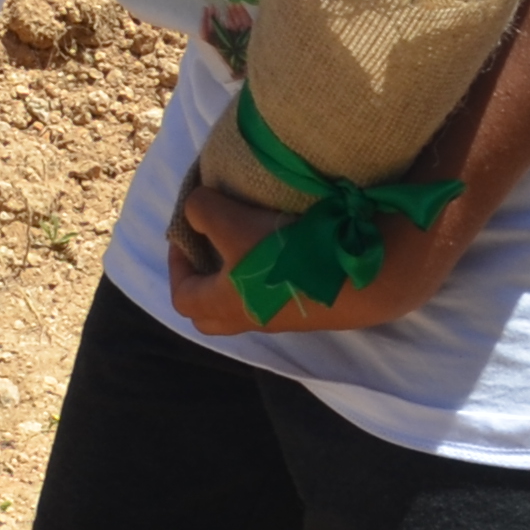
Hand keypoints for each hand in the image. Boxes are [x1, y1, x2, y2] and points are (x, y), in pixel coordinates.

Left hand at [161, 178, 457, 337]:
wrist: (354, 276)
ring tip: (250, 240)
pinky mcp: (313, 309)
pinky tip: (286, 247)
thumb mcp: (229, 220)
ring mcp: (285, 318)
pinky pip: (281, 297)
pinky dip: (275, 275)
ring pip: (250, 305)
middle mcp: (252, 319)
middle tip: (213, 248)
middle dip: (206, 282)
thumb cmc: (281, 254)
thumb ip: (200, 210)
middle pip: (213, 315)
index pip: (183, 298)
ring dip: (243, 277)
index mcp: (224, 305)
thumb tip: (196, 211)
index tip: (184, 236)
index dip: (176, 266)